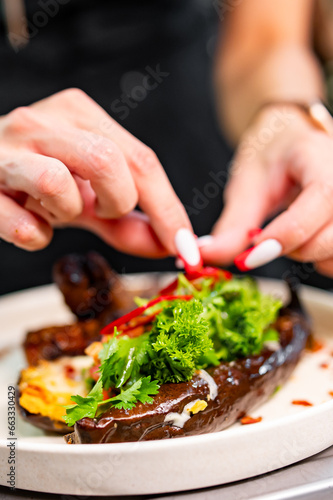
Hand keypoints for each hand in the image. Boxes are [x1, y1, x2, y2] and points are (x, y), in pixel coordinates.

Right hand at [0, 89, 198, 264]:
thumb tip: (171, 246)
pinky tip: (28, 223)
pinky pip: (23, 224)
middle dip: (117, 203)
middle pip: (109, 162)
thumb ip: (127, 220)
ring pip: (60, 184)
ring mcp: (8, 148)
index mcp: (80, 115)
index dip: (169, 211)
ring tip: (54, 209)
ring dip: (68, 212)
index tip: (187, 251)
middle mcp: (44, 121)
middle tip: (100, 211)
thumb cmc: (35, 180)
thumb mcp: (87, 196)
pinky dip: (35, 235)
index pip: (141, 160)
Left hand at [200, 105, 332, 276]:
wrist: (291, 140)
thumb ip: (232, 225)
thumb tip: (206, 256)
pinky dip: (321, 261)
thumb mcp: (247, 185)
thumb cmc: (271, 156)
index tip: (251, 254)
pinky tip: (304, 244)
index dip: (287, 233)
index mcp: (321, 159)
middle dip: (294, 250)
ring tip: (287, 238)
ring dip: (309, 258)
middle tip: (266, 241)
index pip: (321, 198)